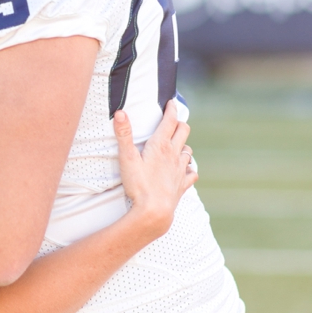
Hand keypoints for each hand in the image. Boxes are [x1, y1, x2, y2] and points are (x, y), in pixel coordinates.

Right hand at [114, 103, 195, 239]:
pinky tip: (185, 170)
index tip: (171, 102)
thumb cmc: (139, 184)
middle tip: (173, 121)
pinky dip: (190, 168)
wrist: (154, 210)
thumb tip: (120, 113)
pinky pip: (192, 173)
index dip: (171, 109)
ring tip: (177, 145)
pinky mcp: (182, 184)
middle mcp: (174, 155)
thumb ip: (123, 134)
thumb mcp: (127, 158)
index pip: (170, 122)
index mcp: (161, 146)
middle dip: (180, 124)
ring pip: (188, 151)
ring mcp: (180, 170)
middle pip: (184, 132)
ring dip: (184, 145)